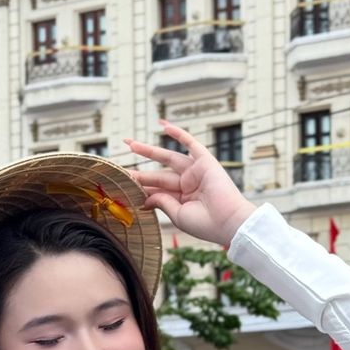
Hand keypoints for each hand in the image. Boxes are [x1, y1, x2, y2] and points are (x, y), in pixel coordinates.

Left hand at [123, 120, 255, 246]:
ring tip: (130, 144)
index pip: (158, 191)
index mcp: (182, 200)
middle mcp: (188, 184)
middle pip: (159, 175)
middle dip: (141, 172)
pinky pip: (190, 143)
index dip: (142, 189)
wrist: (227, 222)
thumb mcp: (177, 215)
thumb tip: (146, 195)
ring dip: (150, 150)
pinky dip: (178, 134)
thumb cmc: (205, 224)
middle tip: (122, 167)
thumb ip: (162, 202)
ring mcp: (196, 172)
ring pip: (168, 158)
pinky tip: (163, 125)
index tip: (126, 189)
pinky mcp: (205, 162)